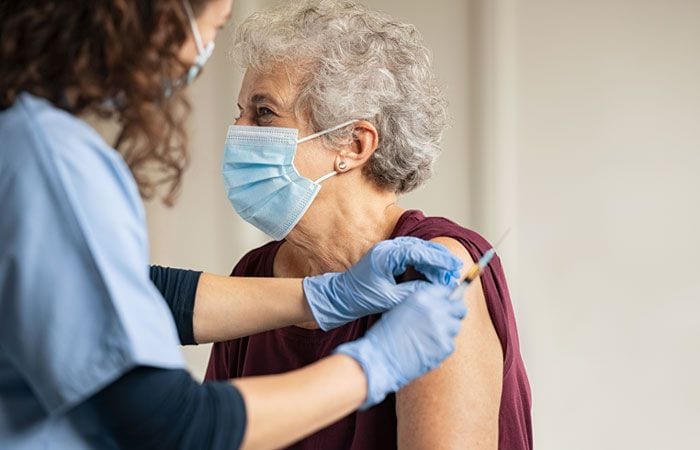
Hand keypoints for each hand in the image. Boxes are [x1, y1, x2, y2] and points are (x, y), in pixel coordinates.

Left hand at [302, 237, 462, 329]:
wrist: (340, 297)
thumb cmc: (360, 298)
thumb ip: (413, 292)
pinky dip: (424, 263)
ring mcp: (387, 251)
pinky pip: (411, 256)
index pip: (419, 252)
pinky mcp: (388, 257)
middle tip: (456, 270)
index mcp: (386, 255)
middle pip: (421, 247)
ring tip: (448, 273)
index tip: (454, 267)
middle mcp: (387, 248)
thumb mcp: (389, 298)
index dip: (439, 259)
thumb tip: (436, 290)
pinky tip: (433, 274)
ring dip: (433, 261)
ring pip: (418, 250)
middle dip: (440, 259)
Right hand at [334, 284, 466, 408]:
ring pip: (456, 326)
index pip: (446, 291)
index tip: (446, 304)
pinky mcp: (445, 346)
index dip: (447, 299)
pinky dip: (442, 347)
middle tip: (446, 321)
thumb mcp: (401, 309)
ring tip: (429, 338)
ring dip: (447, 331)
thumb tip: (441, 304)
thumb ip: (422, 304)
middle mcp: (434, 309)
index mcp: (422, 297)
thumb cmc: (386, 335)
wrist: (380, 358)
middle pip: (459, 307)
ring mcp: (442, 328)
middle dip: (455, 313)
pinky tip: (427, 349)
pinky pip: (451, 344)